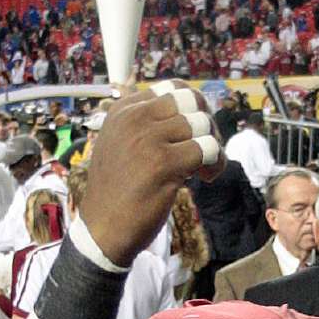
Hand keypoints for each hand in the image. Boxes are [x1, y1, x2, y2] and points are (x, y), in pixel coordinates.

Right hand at [81, 80, 223, 266]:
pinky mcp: (162, 163)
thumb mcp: (123, 144)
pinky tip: (205, 178)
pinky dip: (216, 164)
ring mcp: (146, 139)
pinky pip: (209, 149)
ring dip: (214, 147)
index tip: (194, 134)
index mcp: (123, 110)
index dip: (194, 109)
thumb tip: (194, 107)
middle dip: (208, 123)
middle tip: (205, 148)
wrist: (102, 230)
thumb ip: (150, 123)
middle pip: (192, 100)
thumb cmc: (120, 190)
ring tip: (202, 169)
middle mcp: (132, 118)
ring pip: (203, 124)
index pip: (174, 89)